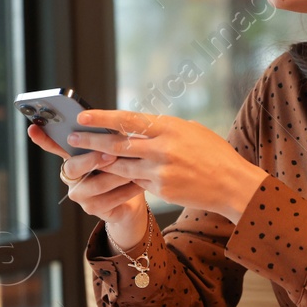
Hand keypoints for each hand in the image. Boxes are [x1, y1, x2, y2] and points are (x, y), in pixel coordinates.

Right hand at [26, 123, 148, 246]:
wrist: (134, 196)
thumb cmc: (123, 165)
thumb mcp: (117, 148)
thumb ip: (107, 138)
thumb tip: (110, 124)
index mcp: (73, 155)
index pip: (53, 145)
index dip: (42, 139)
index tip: (33, 128)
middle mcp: (71, 175)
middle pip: (72, 168)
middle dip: (92, 161)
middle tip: (110, 155)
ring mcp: (79, 193)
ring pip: (94, 185)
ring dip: (116, 176)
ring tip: (134, 169)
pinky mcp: (91, 209)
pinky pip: (108, 200)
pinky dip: (126, 191)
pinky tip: (139, 183)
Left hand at [65, 109, 266, 222]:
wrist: (233, 185)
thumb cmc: (214, 153)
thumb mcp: (191, 131)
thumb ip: (165, 129)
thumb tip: (142, 126)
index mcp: (169, 128)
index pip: (128, 120)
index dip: (103, 118)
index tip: (83, 116)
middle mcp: (162, 148)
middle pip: (117, 145)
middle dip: (91, 141)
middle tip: (73, 138)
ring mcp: (160, 171)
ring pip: (122, 166)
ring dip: (102, 163)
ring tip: (85, 159)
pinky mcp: (161, 190)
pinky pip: (137, 183)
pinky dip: (126, 178)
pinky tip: (113, 176)